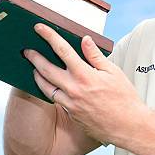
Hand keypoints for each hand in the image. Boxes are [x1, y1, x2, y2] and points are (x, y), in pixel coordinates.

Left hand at [23, 23, 148, 145]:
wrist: (128, 126)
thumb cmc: (124, 99)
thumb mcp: (113, 72)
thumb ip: (95, 56)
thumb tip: (84, 40)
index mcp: (85, 75)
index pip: (62, 50)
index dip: (49, 37)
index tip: (40, 28)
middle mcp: (74, 89)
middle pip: (47, 69)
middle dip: (34, 57)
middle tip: (27, 51)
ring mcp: (70, 103)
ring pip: (46, 87)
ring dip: (37, 75)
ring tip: (33, 67)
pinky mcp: (71, 114)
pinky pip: (54, 99)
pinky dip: (48, 90)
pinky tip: (47, 85)